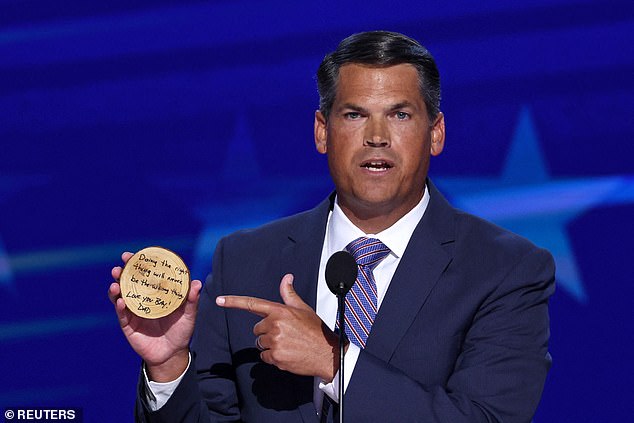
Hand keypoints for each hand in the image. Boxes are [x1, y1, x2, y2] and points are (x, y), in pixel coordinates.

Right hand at [108, 252, 202, 381]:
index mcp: (155, 294)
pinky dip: (120, 307)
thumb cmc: (182, 331)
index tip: (134, 254)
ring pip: (120, 296)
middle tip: (121, 264)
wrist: (173, 354)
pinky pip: (122, 314)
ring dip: (116, 288)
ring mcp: (134, 312)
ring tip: (116, 282)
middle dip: (123, 272)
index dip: (139, 264)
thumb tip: (197, 282)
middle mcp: (142, 300)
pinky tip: (121, 301)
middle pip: (128, 282)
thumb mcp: (189, 315)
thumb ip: (192, 300)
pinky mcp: (128, 325)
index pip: (145, 275)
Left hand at [217, 274, 339, 380]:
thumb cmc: (315, 331)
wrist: (327, 353)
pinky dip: (273, 357)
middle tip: (285, 334)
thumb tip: (286, 278)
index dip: (234, 302)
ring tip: (287, 344)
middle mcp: (275, 325)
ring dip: (270, 345)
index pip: (253, 304)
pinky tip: (287, 354)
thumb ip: (289, 294)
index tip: (219, 300)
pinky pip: (264, 356)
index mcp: (280, 311)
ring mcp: (275, 341)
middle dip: (267, 332)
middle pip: (257, 329)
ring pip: (260, 343)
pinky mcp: (275, 356)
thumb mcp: (303, 309)